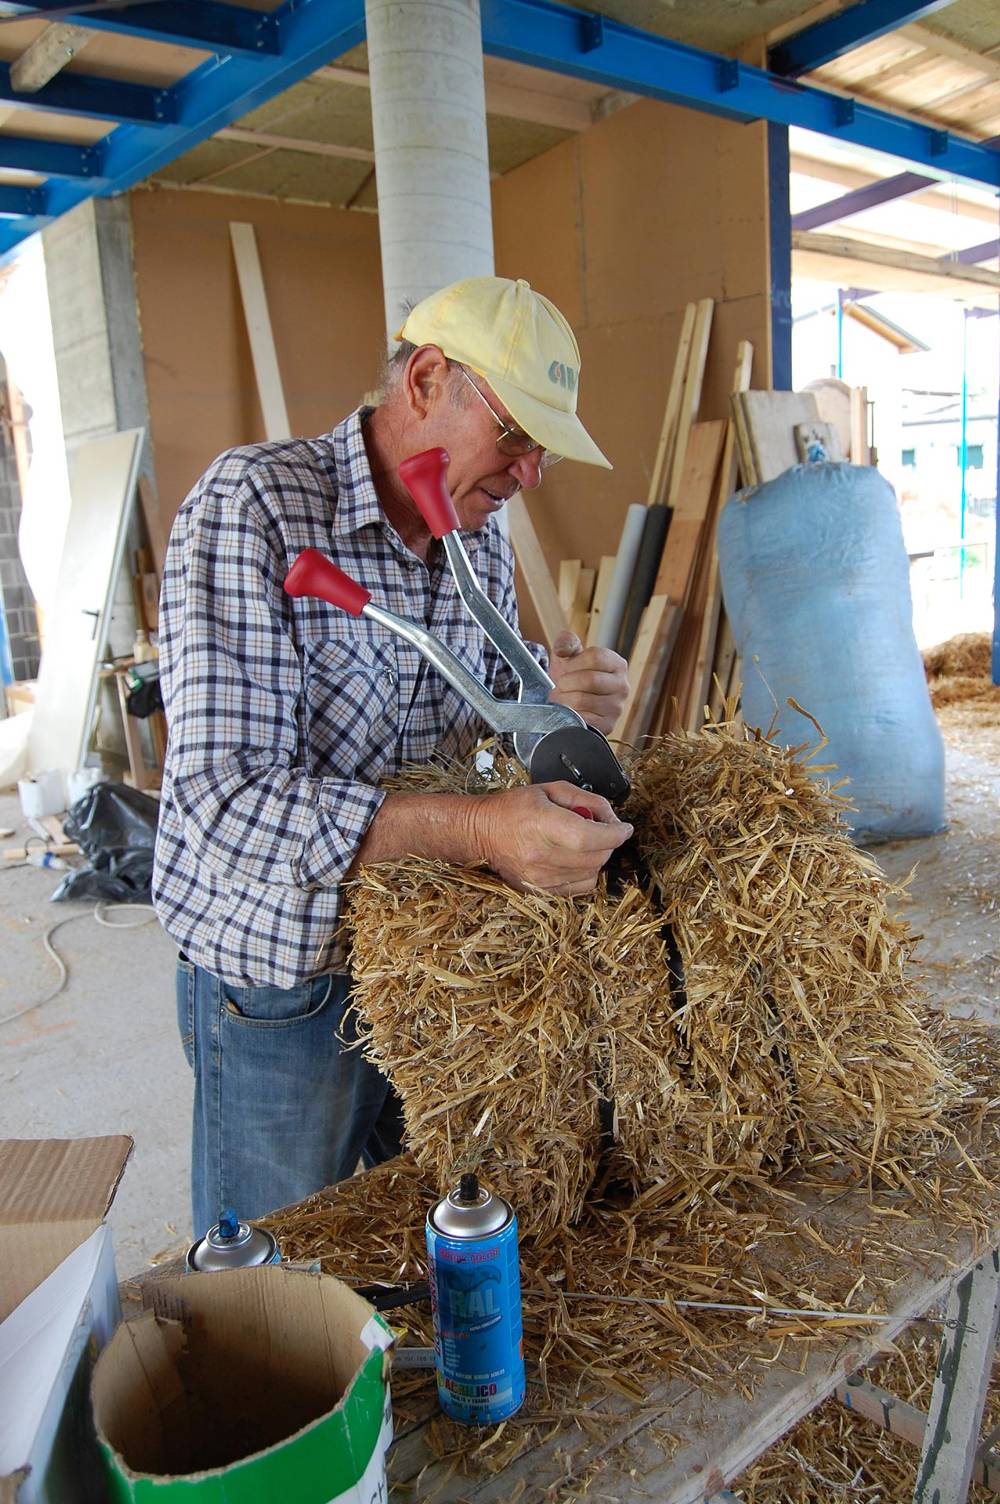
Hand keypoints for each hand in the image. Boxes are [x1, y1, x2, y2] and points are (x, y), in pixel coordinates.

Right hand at [470, 781, 631, 895]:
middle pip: (597, 856)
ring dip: (596, 857)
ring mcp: (540, 877)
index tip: (624, 828)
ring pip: (592, 873)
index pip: (593, 836)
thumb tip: (612, 817)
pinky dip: (585, 873)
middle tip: (600, 830)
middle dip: (607, 842)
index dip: (616, 833)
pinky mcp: (539, 891)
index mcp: (543, 823)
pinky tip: (574, 860)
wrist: (480, 833)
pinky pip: (580, 887)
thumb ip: (586, 799)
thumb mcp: (550, 789)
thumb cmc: (512, 808)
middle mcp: (542, 854)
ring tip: (581, 844)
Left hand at [548, 631, 627, 735]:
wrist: (572, 701)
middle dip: (566, 682)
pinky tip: (569, 710)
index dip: (574, 662)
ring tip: (563, 697)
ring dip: (564, 698)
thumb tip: (563, 649)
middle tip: (561, 685)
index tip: (566, 668)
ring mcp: (617, 707)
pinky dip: (569, 713)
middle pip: (589, 679)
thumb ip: (566, 642)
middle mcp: (622, 685)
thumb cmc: (572, 675)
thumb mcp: (568, 654)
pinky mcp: (607, 725)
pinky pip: (582, 718)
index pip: (595, 657)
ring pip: (582, 700)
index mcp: (617, 664)